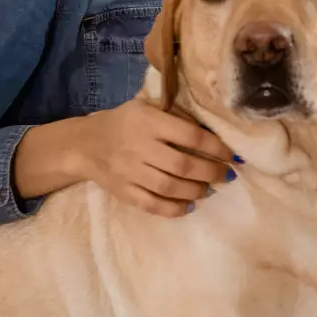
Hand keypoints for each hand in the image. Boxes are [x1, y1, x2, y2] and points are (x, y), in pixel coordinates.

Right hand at [20, 103, 232, 216]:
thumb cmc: (124, 123)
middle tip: (226, 175)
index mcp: (148, 122)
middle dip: (211, 172)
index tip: (232, 155)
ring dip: (196, 191)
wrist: (84, 144)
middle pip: (183, 165)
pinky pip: (152, 205)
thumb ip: (175, 117)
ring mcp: (130, 172)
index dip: (216, 147)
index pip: (190, 136)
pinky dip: (174, 208)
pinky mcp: (123, 192)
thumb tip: (213, 133)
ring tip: (209, 189)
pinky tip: (189, 205)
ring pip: (170, 187)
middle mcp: (139, 147)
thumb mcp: (147, 108)